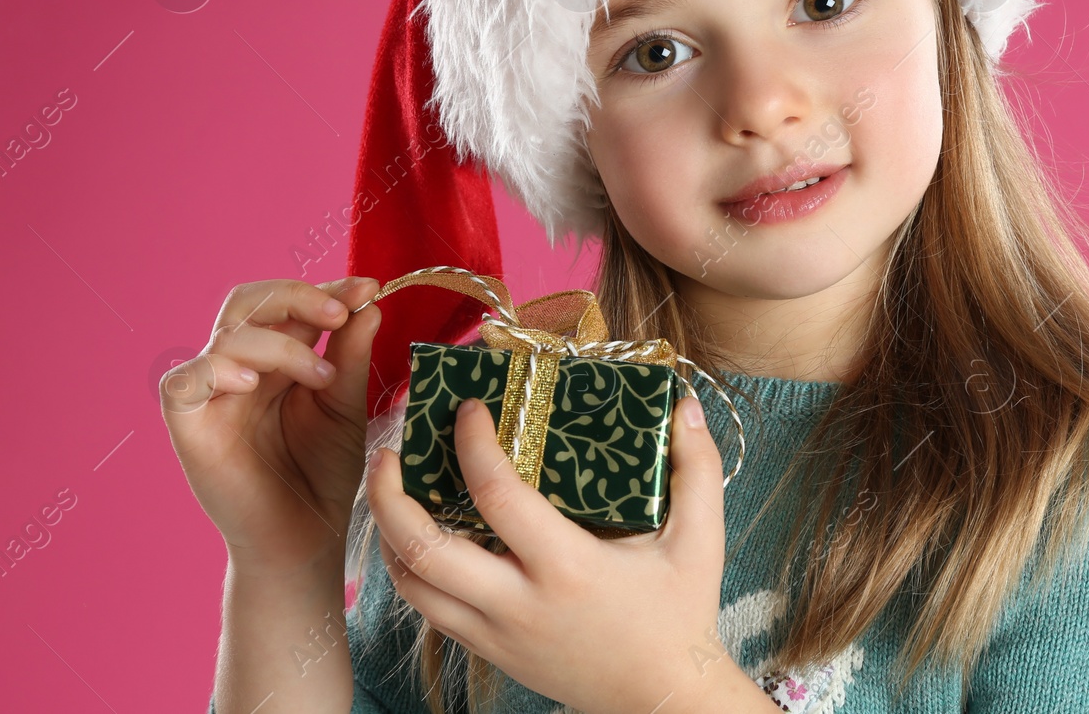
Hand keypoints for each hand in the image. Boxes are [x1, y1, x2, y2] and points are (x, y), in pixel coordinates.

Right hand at [161, 276, 380, 573]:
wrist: (306, 541)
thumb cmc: (323, 476)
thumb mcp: (345, 405)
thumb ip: (349, 354)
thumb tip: (367, 300)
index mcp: (278, 360)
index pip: (289, 305)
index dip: (325, 291)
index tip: (368, 288)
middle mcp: (240, 370)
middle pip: (249, 304)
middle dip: (297, 297)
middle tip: (341, 312)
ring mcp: (212, 397)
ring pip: (225, 336)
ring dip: (278, 344)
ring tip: (320, 377)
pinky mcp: (189, 428)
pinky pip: (182, 382)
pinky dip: (215, 370)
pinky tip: (251, 384)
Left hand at [366, 392, 739, 713]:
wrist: (662, 696)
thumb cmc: (681, 612)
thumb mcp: (701, 539)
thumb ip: (697, 467)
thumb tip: (686, 404)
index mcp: (569, 568)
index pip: (497, 496)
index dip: (472, 444)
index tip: (468, 408)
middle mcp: (521, 603)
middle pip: (423, 549)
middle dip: (390, 495)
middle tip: (388, 450)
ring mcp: (498, 633)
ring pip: (411, 585)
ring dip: (388, 533)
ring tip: (390, 489)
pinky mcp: (489, 651)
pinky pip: (428, 609)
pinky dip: (408, 568)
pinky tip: (416, 537)